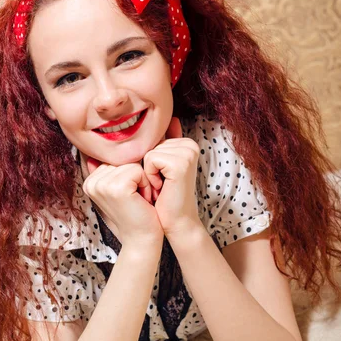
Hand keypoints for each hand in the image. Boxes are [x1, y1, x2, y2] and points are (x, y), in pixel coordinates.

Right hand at [84, 158, 163, 245]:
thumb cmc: (136, 214)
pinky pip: (138, 170)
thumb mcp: (119, 191)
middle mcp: (91, 183)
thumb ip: (108, 172)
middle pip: (122, 159)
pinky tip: (142, 200)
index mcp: (89, 182)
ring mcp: (102, 185)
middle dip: (135, 177)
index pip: (115, 159)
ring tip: (138, 200)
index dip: (128, 175)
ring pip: (131, 164)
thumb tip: (94, 156)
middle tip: (134, 199)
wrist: (142, 239)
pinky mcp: (117, 188)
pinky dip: (146, 184)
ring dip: (142, 181)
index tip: (128, 195)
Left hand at [142, 117, 200, 234]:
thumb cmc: (165, 195)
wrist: (175, 221)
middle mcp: (190, 145)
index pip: (154, 139)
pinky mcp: (180, 164)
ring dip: (149, 172)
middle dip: (149, 166)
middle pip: (151, 143)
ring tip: (162, 186)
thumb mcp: (162, 166)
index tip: (163, 177)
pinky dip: (151, 175)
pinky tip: (162, 187)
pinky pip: (151, 159)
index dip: (150, 161)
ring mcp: (187, 153)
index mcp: (187, 143)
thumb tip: (166, 120)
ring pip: (149, 151)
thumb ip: (164, 143)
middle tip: (162, 183)